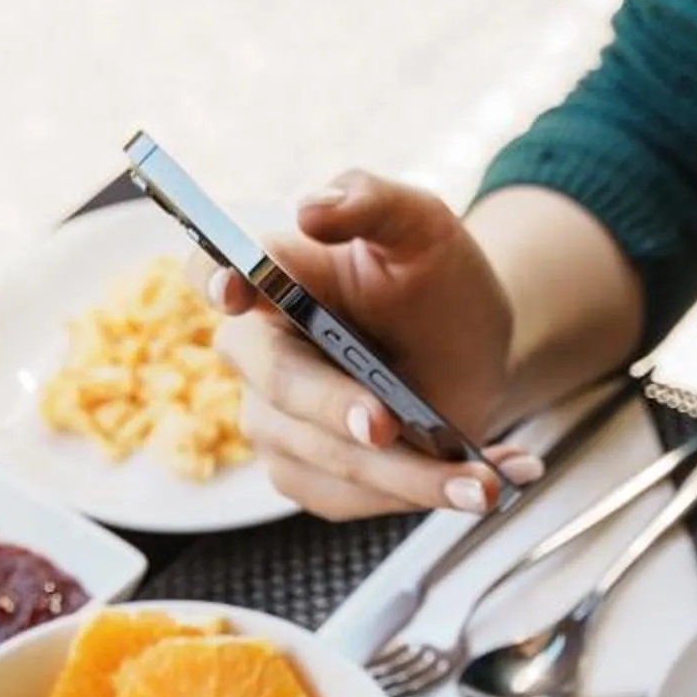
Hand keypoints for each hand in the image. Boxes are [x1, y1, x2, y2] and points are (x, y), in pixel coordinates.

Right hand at [210, 170, 541, 519]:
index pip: (213, 272)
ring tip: (484, 483)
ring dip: (410, 476)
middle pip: (283, 386)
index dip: (215, 279)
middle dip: (335, 408)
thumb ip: (372, 199)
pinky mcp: (308, 475)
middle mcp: (260, 353)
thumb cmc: (436, 281)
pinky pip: (355, 497)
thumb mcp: (424, 227)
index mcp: (273, 280)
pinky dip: (425, 495)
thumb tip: (312, 208)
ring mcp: (277, 421)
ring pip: (328, 458)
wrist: (471, 352)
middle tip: (387, 424)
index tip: (236, 288)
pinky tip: (482, 481)